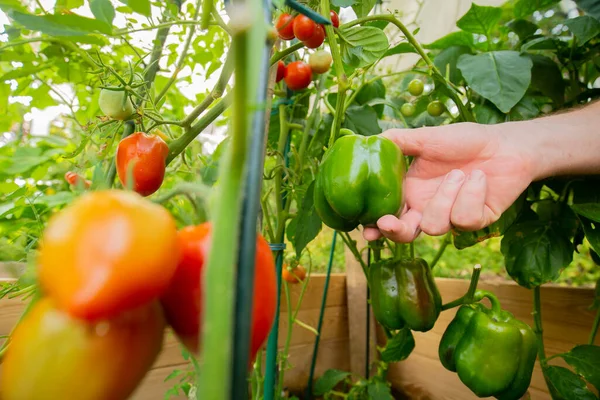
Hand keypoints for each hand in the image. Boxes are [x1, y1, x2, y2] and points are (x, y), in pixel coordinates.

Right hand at [363, 123, 535, 242]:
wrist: (506, 144)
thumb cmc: (465, 140)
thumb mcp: (427, 137)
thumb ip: (398, 141)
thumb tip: (368, 140)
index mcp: (411, 192)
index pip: (388, 215)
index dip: (376, 227)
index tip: (367, 229)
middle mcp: (428, 208)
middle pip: (405, 236)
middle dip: (396, 232)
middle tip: (392, 222)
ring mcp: (451, 217)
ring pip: (434, 227)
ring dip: (445, 198)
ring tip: (460, 174)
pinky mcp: (475, 222)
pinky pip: (464, 219)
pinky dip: (471, 195)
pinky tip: (480, 178)